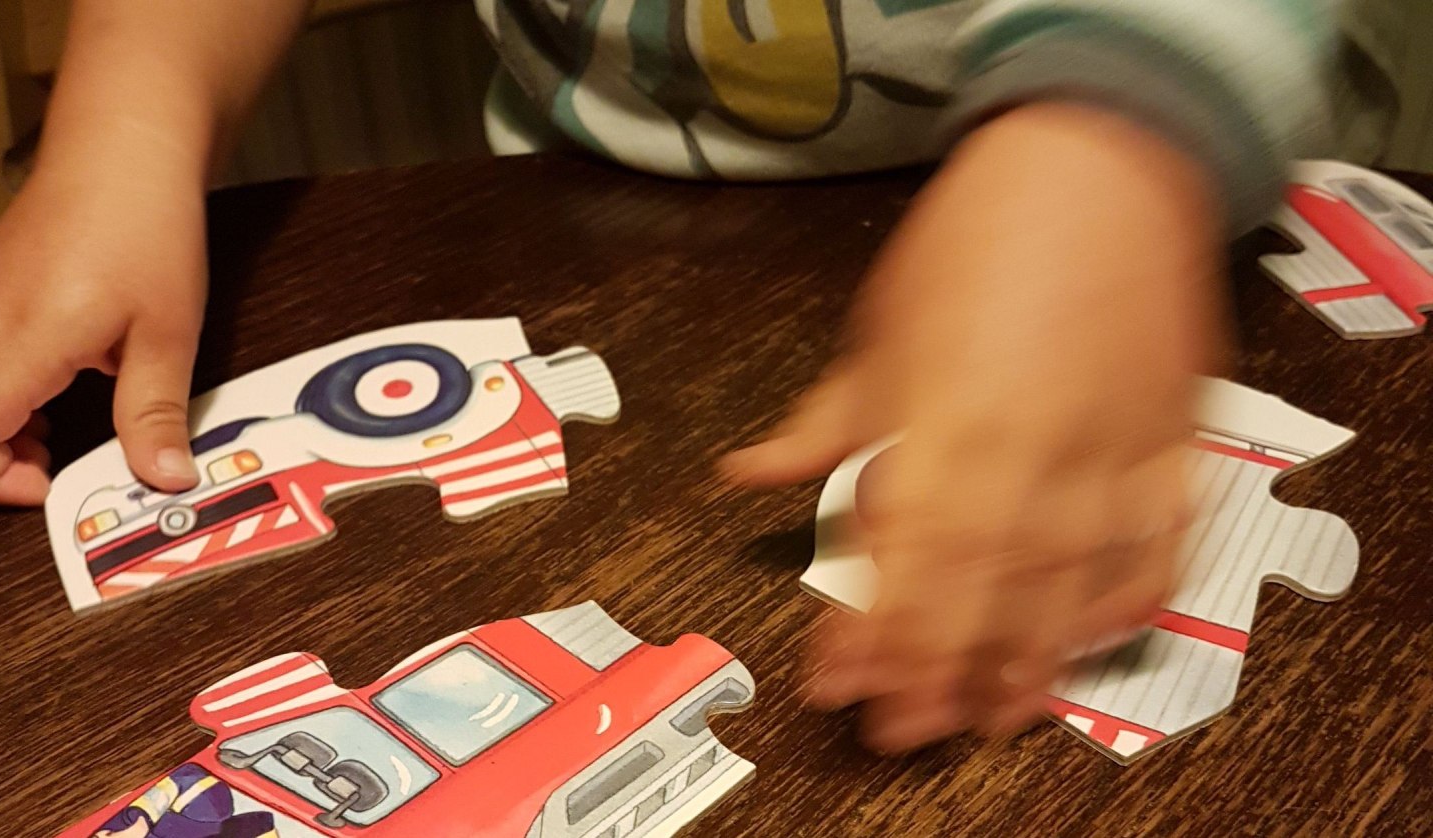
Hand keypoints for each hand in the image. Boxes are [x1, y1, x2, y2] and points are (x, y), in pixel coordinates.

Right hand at [0, 160, 208, 504]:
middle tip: (51, 470)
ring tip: (54, 437)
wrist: (125, 147)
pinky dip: (2, 389)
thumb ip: (154, 412)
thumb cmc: (145, 227)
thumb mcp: (167, 333)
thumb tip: (163, 475)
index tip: (46, 485)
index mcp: (21, 343)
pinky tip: (50, 390)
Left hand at [724, 102, 1226, 750]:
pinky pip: (1158, 543)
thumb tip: (747, 476)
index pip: (901, 553)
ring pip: (1066, 585)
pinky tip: (1092, 642)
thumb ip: (826, 422)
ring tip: (988, 721)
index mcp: (946, 417)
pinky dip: (1128, 599)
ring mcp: (1112, 450)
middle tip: (898, 736)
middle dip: (933, 671)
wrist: (1102, 159)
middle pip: (980, 588)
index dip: (866, 629)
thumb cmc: (980, 233)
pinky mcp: (1172, 443)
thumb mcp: (882, 325)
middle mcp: (1030, 449)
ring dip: (1024, 660)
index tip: (832, 682)